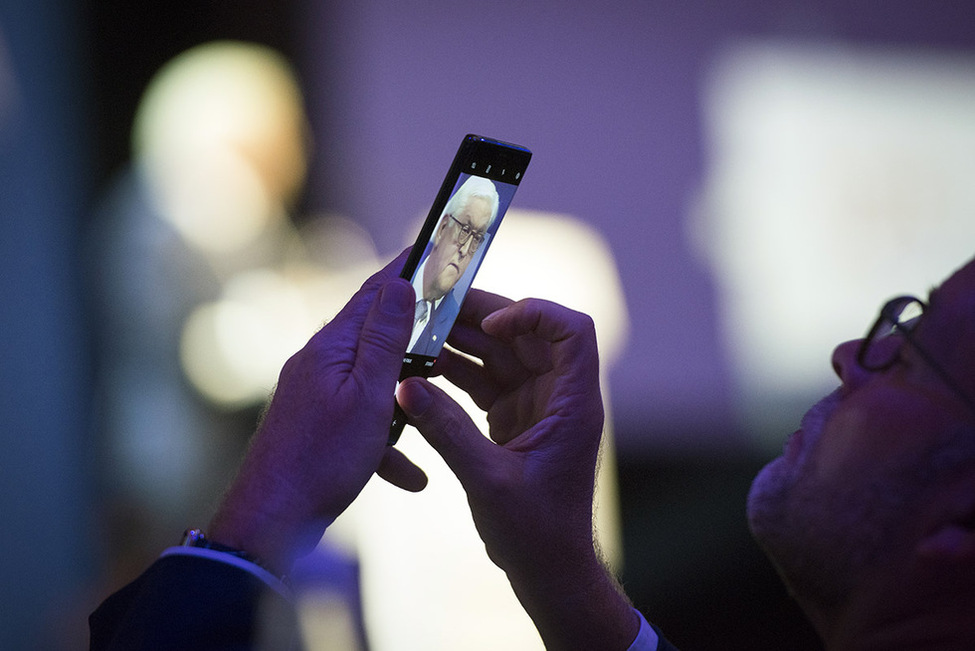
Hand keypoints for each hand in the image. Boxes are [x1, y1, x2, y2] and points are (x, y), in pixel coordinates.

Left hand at [208, 252, 426, 574]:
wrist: (271, 521)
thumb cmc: (322, 458)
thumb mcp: (369, 395)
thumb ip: (387, 340)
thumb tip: (400, 284)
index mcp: (332, 347)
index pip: (374, 293)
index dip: (406, 271)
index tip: (432, 251)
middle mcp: (319, 363)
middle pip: (374, 336)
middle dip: (414, 336)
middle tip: (450, 334)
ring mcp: (313, 395)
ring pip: (370, 383)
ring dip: (403, 396)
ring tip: (434, 403)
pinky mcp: (313, 427)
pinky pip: (357, 424)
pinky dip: (385, 443)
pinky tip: (411, 474)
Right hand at [397, 290, 638, 649]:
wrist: (549, 570)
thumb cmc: (537, 533)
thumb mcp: (488, 480)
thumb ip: (447, 430)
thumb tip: (406, 387)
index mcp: (572, 404)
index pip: (571, 331)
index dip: (535, 314)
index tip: (492, 327)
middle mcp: (560, 396)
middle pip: (528, 335)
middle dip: (483, 319)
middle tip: (436, 310)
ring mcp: (537, 405)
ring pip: (504, 355)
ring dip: (465, 342)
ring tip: (422, 331)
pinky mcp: (516, 418)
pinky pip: (488, 381)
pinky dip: (460, 372)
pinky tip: (426, 366)